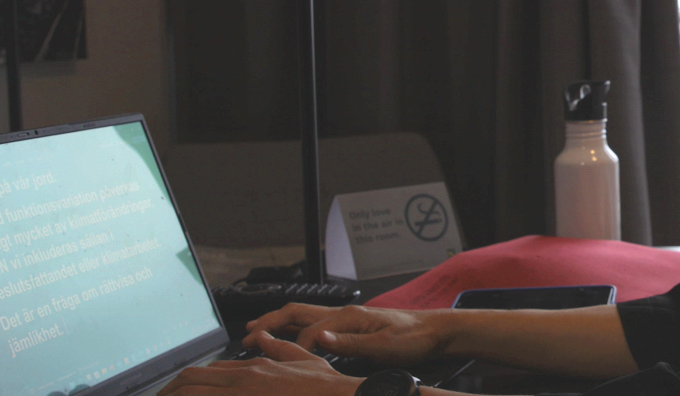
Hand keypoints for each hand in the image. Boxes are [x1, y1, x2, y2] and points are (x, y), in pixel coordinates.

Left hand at [159, 331, 361, 395]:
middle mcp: (243, 381)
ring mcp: (243, 395)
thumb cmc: (324, 387)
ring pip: (194, 394)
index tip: (174, 390)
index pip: (208, 371)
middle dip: (169, 391)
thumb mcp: (303, 359)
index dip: (185, 381)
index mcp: (254, 368)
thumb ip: (278, 348)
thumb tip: (259, 336)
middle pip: (191, 382)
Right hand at [243, 303, 449, 365]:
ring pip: (302, 315)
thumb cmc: (414, 339)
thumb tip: (318, 339)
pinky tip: (288, 336)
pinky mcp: (350, 324)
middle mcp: (344, 313)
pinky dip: (293, 328)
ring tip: (255, 332)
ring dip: (277, 322)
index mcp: (349, 317)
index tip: (277, 366)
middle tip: (244, 336)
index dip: (291, 350)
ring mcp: (346, 317)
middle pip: (296, 313)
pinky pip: (313, 322)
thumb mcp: (384, 347)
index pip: (308, 333)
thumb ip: (349, 343)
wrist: (435, 331)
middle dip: (268, 323)